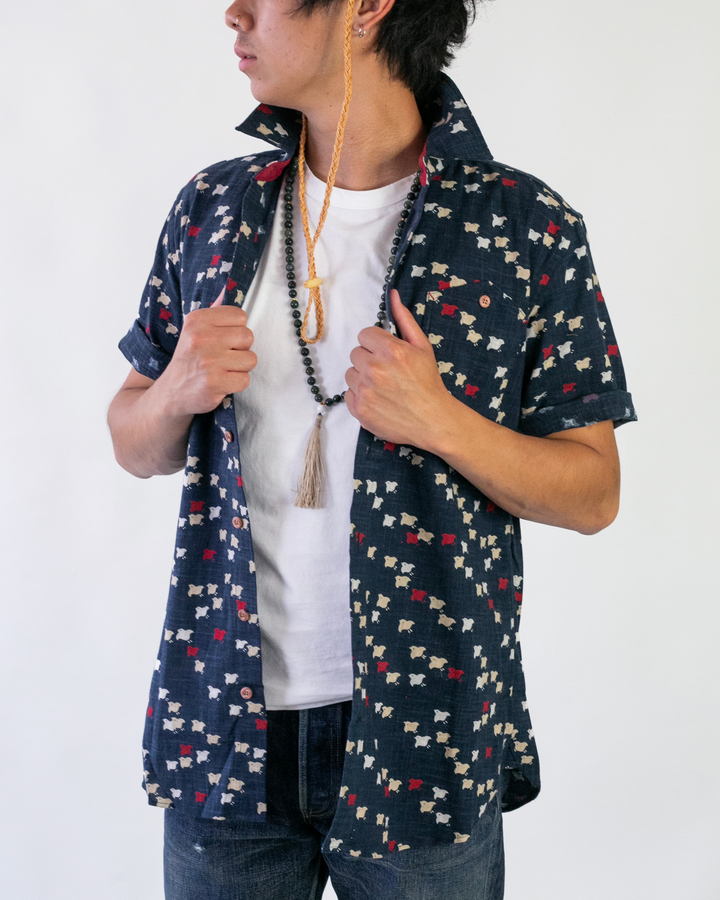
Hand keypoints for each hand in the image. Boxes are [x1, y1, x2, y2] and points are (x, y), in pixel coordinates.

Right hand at [157, 288, 256, 416]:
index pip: (240, 316)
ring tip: (223, 369)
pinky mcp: (214, 384)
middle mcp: (201, 339)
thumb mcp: (194, 330)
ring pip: (250, 359)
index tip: (222, 339)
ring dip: (240, 367)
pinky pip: (245, 379)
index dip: (236, 330)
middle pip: (248, 336)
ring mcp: (208, 362)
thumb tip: (226, 289)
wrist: (170, 393)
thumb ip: (214, 311)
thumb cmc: (188, 358)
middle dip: (241, 348)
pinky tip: (222, 382)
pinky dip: (237, 383)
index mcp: (197, 320)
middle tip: (224, 356)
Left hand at [344, 289, 453, 447]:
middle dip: (369, 360)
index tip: (386, 354)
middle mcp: (374, 369)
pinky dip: (360, 397)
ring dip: (363, 378)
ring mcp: (365, 391)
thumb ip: (404, 319)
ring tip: (383, 387)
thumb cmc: (429, 382)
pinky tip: (379, 400)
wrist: (433, 420)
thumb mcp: (422, 347)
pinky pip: (348, 394)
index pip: (364, 335)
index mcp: (390, 350)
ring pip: (350, 373)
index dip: (376, 344)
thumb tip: (393, 295)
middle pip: (356, 354)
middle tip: (387, 372)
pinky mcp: (360, 410)